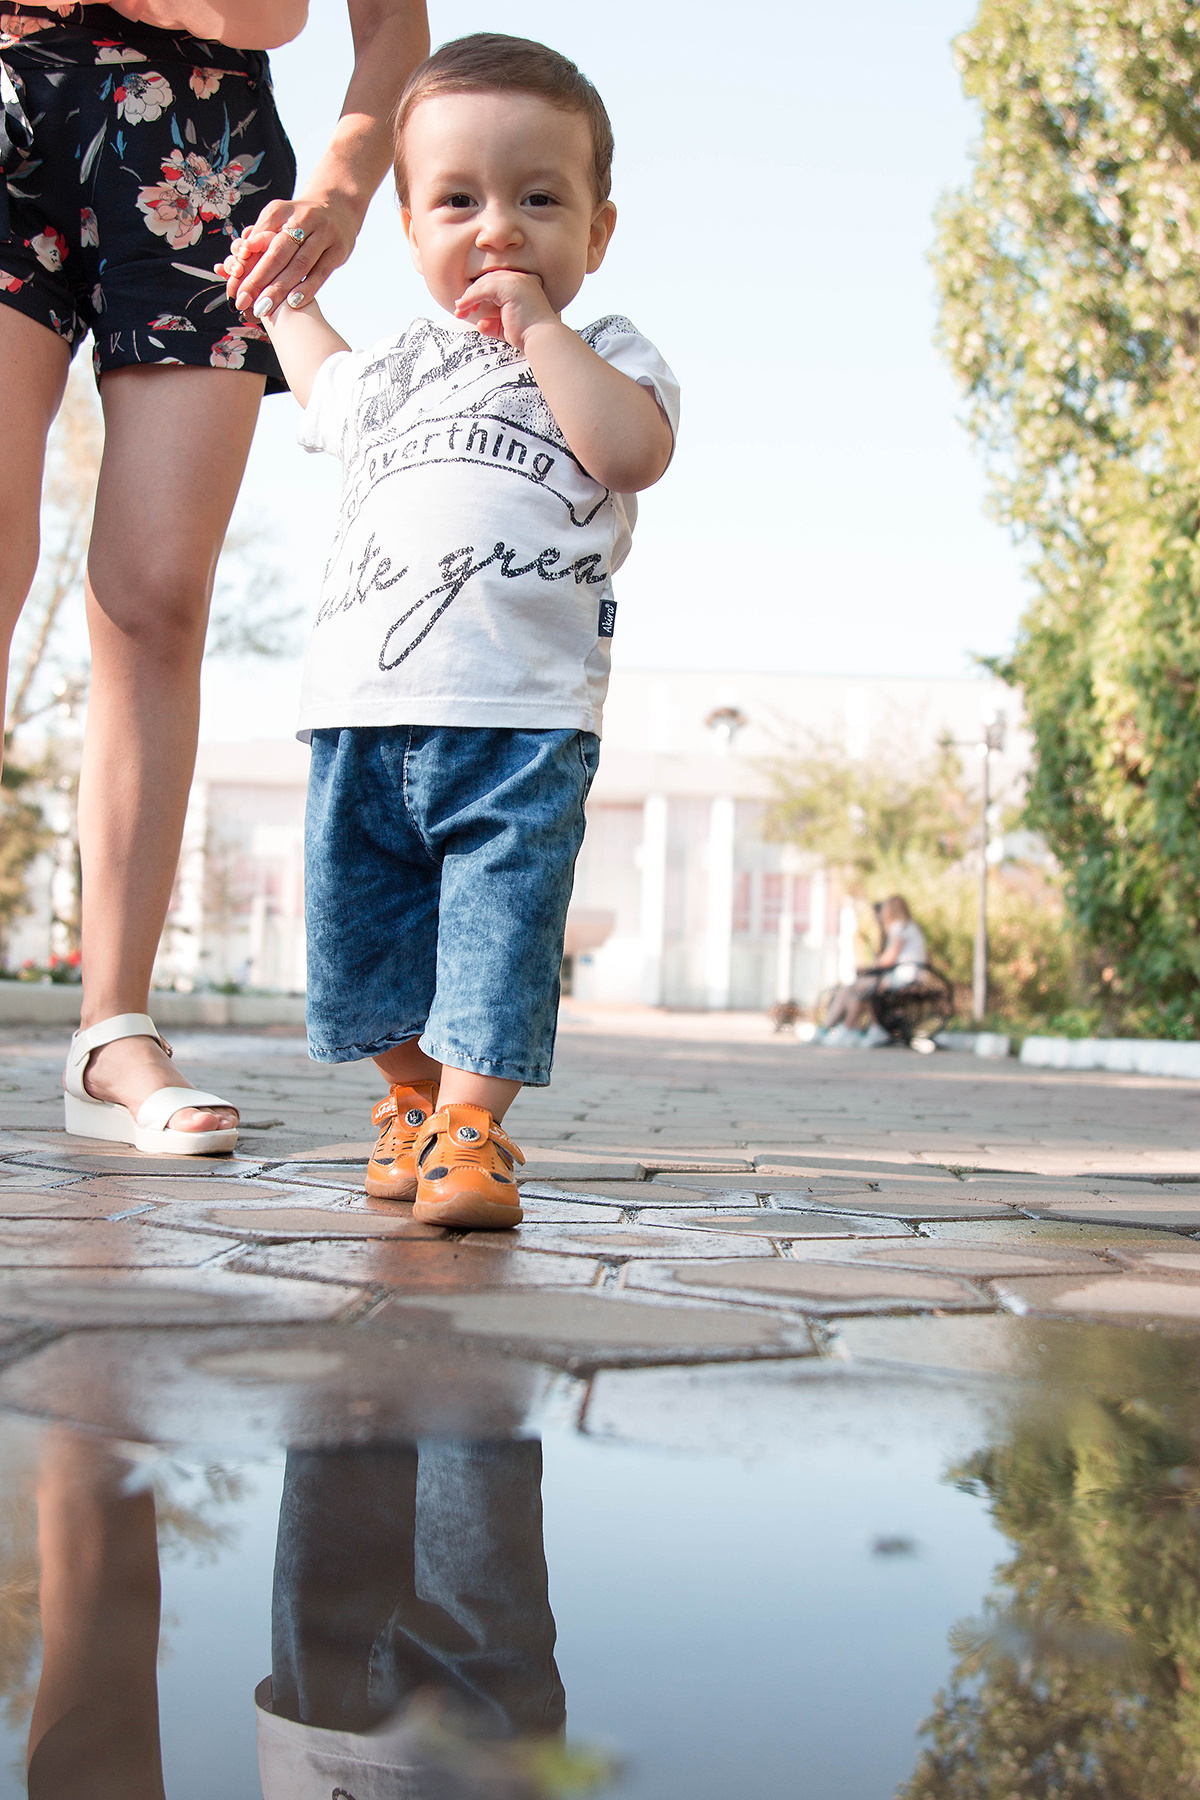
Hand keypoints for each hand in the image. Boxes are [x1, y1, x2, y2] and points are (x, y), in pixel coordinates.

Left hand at [221, 194, 358, 317]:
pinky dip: (307, 288)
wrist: (338, 208)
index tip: (234, 290)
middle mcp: (303, 218)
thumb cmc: (299, 222)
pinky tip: (294, 303)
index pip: (259, 240)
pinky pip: (321, 272)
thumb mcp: (277, 220)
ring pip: (299, 264)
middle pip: (278, 253)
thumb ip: (258, 237)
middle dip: (259, 280)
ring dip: (280, 288)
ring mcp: (324, 234)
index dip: (246, 265)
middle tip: (244, 302)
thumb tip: (240, 256)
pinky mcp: (338, 249)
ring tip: (264, 307)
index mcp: (281, 211)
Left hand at [454, 270, 557, 352]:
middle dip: (471, 295)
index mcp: (522, 286)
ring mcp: (516, 281)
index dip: (480, 294)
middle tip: (459, 309)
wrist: (541, 338)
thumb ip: (494, 324)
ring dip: (469, 296)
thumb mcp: (508, 328)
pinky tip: (463, 307)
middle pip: (488, 281)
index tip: (468, 308)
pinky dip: (471, 297)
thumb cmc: (529, 336)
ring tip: (459, 310)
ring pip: (484, 283)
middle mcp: (520, 279)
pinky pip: (484, 289)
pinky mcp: (510, 287)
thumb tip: (480, 325)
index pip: (496, 285)